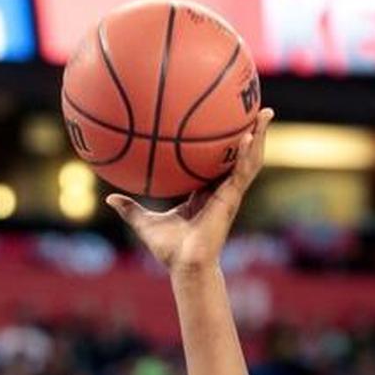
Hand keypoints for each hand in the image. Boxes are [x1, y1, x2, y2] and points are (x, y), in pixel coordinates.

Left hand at [106, 108, 273, 273]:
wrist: (186, 265)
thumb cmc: (170, 250)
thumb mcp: (145, 223)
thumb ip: (130, 209)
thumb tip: (109, 197)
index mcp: (205, 193)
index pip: (217, 163)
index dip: (223, 145)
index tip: (225, 123)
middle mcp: (221, 190)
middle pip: (240, 156)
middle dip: (251, 132)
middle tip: (255, 108)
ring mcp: (229, 194)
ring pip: (250, 160)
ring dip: (260, 136)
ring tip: (266, 112)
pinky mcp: (232, 199)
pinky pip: (242, 172)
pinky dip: (248, 153)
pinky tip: (250, 134)